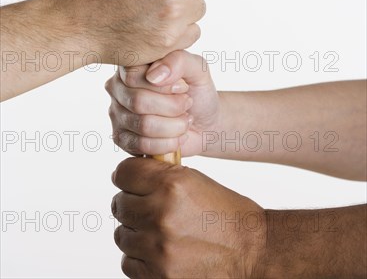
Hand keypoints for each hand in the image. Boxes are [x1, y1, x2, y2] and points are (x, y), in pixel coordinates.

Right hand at [105, 50, 220, 155]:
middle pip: (137, 101)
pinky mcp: (121, 138)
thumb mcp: (196, 68)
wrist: (205, 121)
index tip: (183, 87)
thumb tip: (153, 76)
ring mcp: (116, 113)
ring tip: (185, 120)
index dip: (163, 86)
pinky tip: (178, 136)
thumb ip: (178, 61)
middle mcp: (118, 87)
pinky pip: (141, 145)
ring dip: (174, 126)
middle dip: (172, 107)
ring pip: (142, 124)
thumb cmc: (197, 91)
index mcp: (132, 65)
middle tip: (187, 104)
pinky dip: (168, 143)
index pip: (134, 76)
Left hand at [111, 157, 265, 278]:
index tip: (131, 180)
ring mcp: (157, 247)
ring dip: (135, 231)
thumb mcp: (194, 180)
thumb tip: (127, 175)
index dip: (127, 175)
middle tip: (148, 206)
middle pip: (119, 203)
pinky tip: (159, 250)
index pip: (123, 172)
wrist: (251, 251)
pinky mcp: (158, 275)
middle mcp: (161, 213)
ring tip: (157, 230)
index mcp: (171, 183)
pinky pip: (128, 262)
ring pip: (121, 234)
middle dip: (131, 203)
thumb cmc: (224, 212)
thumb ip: (160, 175)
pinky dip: (139, 257)